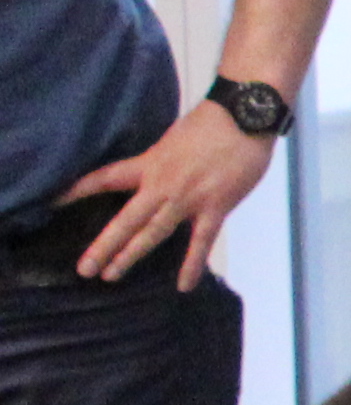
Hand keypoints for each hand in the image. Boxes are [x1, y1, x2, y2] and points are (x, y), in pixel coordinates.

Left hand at [65, 101, 277, 287]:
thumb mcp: (172, 138)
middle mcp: (162, 185)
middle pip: (126, 220)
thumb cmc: (211, 123)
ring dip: (131, 255)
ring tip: (111, 276)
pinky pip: (201, 241)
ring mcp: (188, 199)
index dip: (76, 191)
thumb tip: (154, 173)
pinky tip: (183, 286)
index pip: (104, 179)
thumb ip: (161, 160)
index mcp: (149, 163)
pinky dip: (192, 265)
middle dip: (104, 245)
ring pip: (154, 233)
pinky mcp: (215, 208)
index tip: (52, 204)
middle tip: (84, 269)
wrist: (244, 117)